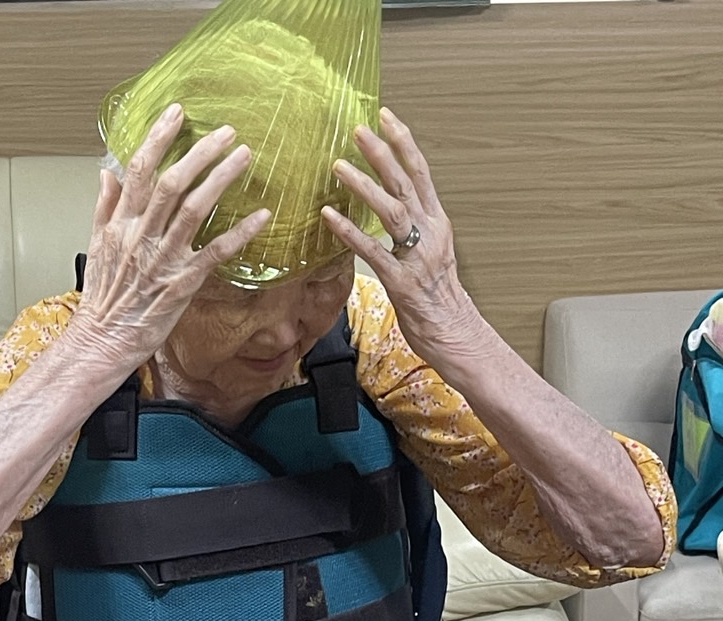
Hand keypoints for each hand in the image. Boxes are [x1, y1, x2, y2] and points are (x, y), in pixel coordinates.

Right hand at [67, 104, 270, 374]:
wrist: (101, 342)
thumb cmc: (103, 300)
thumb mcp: (94, 247)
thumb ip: (104, 207)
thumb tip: (107, 172)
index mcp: (119, 224)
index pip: (139, 170)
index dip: (159, 137)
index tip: (178, 114)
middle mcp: (140, 236)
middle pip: (171, 182)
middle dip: (200, 153)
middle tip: (226, 132)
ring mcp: (162, 259)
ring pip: (194, 209)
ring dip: (221, 179)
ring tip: (243, 157)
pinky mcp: (181, 284)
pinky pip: (215, 252)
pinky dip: (239, 233)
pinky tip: (261, 216)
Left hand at [321, 108, 475, 362]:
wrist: (457, 336)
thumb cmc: (441, 302)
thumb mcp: (432, 257)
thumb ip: (415, 232)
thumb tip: (394, 213)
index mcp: (438, 225)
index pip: (422, 173)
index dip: (404, 143)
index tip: (386, 116)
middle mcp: (431, 235)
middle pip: (407, 183)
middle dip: (382, 152)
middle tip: (358, 129)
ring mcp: (417, 258)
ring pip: (392, 211)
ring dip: (364, 185)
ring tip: (339, 166)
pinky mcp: (402, 282)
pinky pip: (373, 252)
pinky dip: (350, 232)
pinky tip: (330, 217)